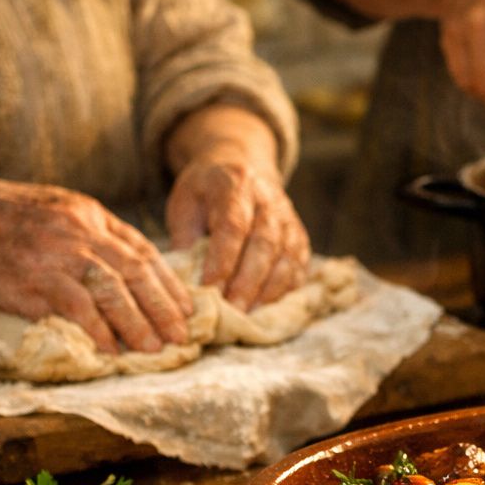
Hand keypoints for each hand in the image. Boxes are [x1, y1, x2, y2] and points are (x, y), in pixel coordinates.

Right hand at [0, 174, 192, 353]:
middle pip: (134, 273)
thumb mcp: (67, 212)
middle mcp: (79, 234)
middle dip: (161, 308)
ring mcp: (55, 256)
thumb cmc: (18, 219)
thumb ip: (104, 237)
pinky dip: (96, 330)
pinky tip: (109, 349)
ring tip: (151, 348)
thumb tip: (145, 272)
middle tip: (179, 336)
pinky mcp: (30, 280)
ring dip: (135, 323)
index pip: (143, 253)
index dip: (169, 285)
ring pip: (109, 290)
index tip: (187, 310)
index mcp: (93, 217)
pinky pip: (73, 307)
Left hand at [166, 152, 310, 312]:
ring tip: (248, 316)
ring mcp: (289, 221)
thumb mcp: (185, 203)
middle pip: (264, 245)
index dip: (222, 260)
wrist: (242, 168)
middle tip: (230, 312)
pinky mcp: (300, 239)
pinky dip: (284, 292)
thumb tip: (183, 280)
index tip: (208, 289)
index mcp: (236, 187)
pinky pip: (298, 269)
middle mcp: (269, 203)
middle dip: (247, 282)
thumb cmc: (206, 193)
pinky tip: (266, 310)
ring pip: (285, 259)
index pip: (233, 227)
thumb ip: (184, 237)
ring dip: (267, 291)